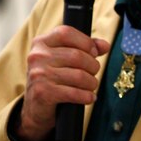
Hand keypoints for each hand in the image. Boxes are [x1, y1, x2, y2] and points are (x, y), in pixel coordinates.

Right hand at [18, 25, 110, 140]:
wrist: (36, 108)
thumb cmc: (54, 79)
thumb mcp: (65, 59)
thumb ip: (85, 48)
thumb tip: (105, 45)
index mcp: (41, 43)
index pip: (66, 33)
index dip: (85, 42)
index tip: (93, 53)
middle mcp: (37, 56)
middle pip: (77, 56)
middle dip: (93, 67)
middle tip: (93, 74)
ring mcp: (38, 75)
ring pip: (79, 76)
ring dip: (91, 83)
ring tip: (90, 87)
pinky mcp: (43, 93)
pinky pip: (75, 93)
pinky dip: (87, 97)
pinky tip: (89, 98)